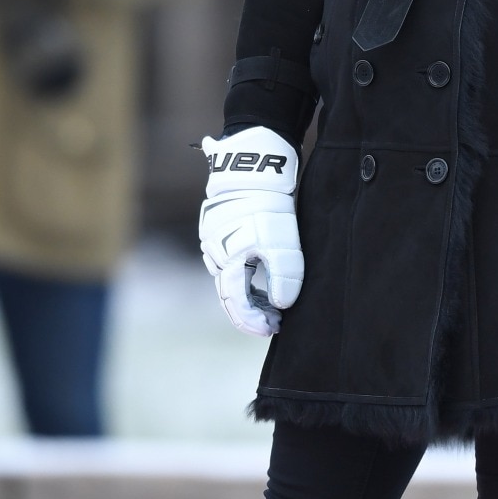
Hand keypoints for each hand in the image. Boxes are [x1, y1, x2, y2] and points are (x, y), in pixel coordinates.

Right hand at [198, 126, 303, 336]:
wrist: (252, 168)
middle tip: (276, 323)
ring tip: (274, 307)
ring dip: (250, 297)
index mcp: (226, 262)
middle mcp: (215, 255)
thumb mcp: (281, 243)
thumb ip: (282, 276)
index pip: (236, 304)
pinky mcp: (221, 231)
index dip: (253, 322)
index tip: (272, 331)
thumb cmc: (266, 207)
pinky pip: (231, 264)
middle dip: (252, 313)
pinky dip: (246, 278)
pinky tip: (262, 281)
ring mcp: (215, 242)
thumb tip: (281, 305)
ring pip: (230, 280)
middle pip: (231, 295)